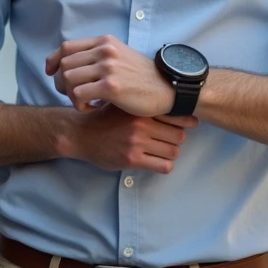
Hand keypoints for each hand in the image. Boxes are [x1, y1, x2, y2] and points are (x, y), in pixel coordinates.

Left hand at [45, 35, 175, 116]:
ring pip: (68, 79)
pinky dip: (79, 104)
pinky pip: (78, 95)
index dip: (54, 61)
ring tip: (84, 102)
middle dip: (61, 82)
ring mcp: (108, 67)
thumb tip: (70, 63)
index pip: (66, 47)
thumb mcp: (120, 57)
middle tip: (72, 95)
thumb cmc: (142, 77)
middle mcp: (105, 50)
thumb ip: (97, 56)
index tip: (51, 73)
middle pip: (64, 64)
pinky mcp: (111, 86)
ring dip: (70, 95)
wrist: (168, 89)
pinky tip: (91, 108)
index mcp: (105, 42)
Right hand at [65, 104, 197, 173]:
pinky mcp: (132, 159)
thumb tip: (171, 101)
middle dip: (176, 138)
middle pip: (179, 135)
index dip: (186, 120)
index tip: (188, 123)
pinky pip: (164, 166)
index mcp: (140, 108)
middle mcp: (141, 123)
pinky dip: (164, 165)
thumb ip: (143, 103)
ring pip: (173, 151)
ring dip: (170, 152)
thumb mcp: (122, 103)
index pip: (177, 114)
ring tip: (160, 150)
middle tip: (168, 138)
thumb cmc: (103, 117)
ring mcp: (137, 142)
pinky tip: (155, 161)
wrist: (80, 133)